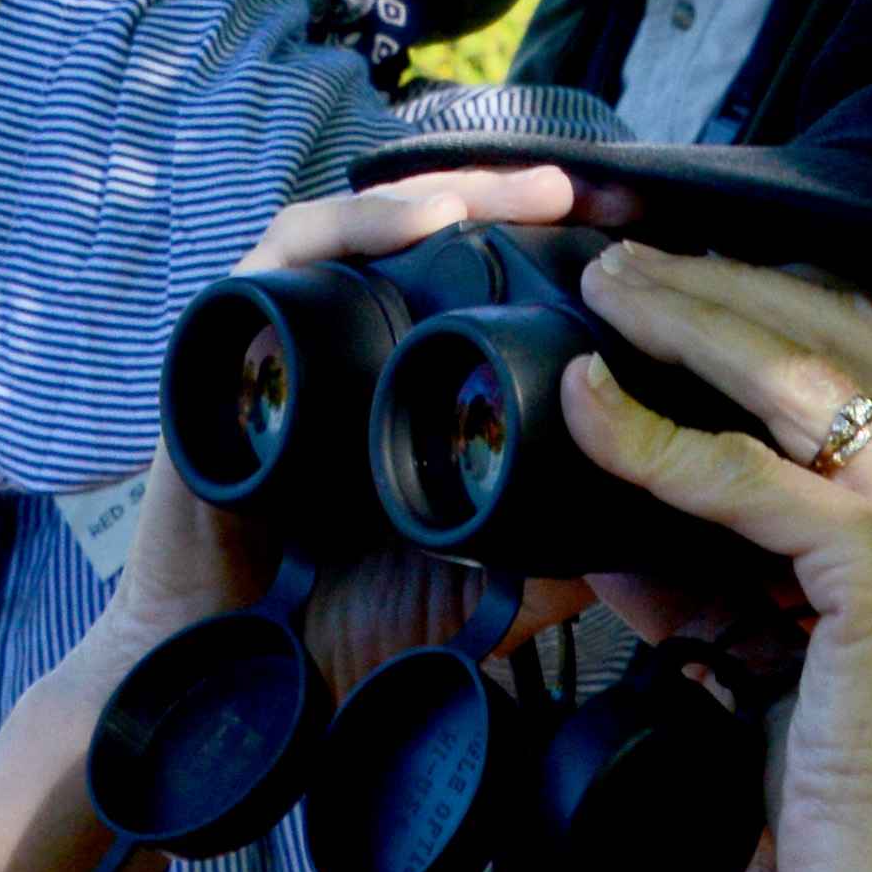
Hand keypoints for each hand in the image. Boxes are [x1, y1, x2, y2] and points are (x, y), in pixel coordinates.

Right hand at [0, 168, 591, 871]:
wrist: (238, 681)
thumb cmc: (338, 635)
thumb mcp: (474, 591)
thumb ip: (545, 562)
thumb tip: (642, 532)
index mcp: (396, 394)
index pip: (469, 292)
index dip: (541, 256)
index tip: (630, 248)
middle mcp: (340, 355)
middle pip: (424, 243)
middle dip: (513, 204)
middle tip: (595, 193)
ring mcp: (283, 343)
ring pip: (365, 227)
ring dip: (455, 193)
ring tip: (536, 190)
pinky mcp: (228, 341)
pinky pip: (290, 251)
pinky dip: (359, 222)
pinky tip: (430, 217)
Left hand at [562, 245, 871, 871]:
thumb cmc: (867, 821)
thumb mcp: (792, 669)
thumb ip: (726, 584)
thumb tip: (622, 524)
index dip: (796, 292)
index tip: (702, 273)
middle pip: (856, 328)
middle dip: (735, 279)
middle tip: (633, 262)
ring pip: (806, 372)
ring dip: (694, 317)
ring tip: (610, 292)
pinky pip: (752, 477)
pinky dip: (657, 437)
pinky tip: (589, 410)